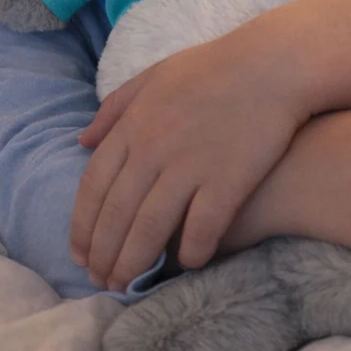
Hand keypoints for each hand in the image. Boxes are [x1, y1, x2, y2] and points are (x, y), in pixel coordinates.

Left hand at [70, 37, 308, 291]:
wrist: (270, 65)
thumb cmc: (211, 69)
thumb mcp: (153, 76)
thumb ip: (114, 108)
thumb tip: (81, 141)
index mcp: (132, 125)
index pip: (94, 186)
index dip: (83, 226)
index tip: (79, 254)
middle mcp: (154, 148)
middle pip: (117, 213)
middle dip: (103, 254)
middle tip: (99, 282)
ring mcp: (190, 164)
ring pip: (150, 227)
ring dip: (134, 262)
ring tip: (127, 285)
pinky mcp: (228, 178)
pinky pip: (202, 228)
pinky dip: (190, 251)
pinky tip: (187, 264)